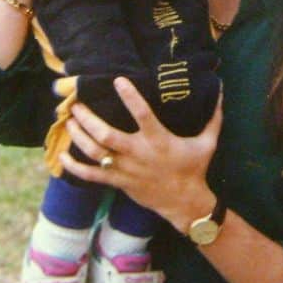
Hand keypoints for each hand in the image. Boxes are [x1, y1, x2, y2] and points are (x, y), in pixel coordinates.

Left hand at [59, 77, 221, 233]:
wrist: (184, 203)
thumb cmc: (194, 169)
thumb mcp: (207, 142)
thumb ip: (213, 116)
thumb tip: (221, 90)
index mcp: (158, 140)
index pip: (142, 114)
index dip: (130, 97)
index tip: (117, 80)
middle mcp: (138, 153)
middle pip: (106, 135)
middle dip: (88, 119)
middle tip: (76, 103)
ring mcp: (126, 169)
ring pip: (95, 153)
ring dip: (79, 136)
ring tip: (68, 121)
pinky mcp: (118, 182)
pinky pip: (91, 175)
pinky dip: (74, 166)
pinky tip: (61, 156)